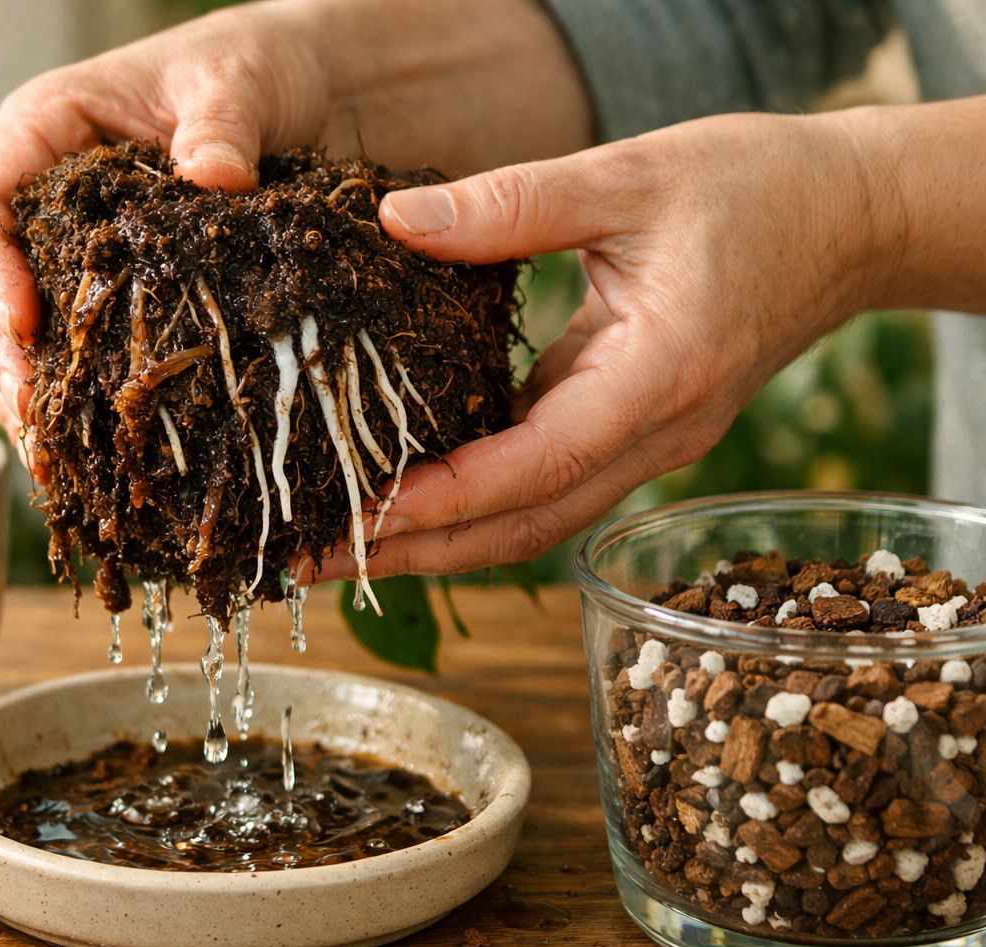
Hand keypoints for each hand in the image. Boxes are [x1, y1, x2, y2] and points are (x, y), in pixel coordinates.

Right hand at [0, 3, 330, 461]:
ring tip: (48, 452)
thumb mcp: (240, 80)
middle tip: (32, 413)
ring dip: (24, 390)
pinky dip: (75, 398)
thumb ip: (221, 125)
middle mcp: (44, 196)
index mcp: (45, 129)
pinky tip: (86, 448)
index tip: (24, 326)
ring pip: (15, 329)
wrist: (308, 85)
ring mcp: (73, 247)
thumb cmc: (257, 64)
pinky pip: (75, 349)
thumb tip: (213, 179)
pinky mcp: (115, 289)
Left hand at [305, 108, 903, 580]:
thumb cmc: (754, 188)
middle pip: (524, 527)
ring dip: (435, 545)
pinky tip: (404, 500)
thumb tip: (397, 223)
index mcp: (659, 380)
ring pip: (531, 523)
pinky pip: (541, 490)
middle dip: (415, 553)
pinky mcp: (629, 435)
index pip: (540, 466)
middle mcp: (655, 437)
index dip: (447, 500)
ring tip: (335, 546)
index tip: (362, 515)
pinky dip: (471, 507)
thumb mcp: (629, 177)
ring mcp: (646, 448)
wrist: (849, 222)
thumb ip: (512, 204)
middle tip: (306, 560)